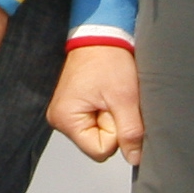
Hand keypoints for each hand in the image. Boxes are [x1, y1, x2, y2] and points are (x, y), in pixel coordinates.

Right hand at [48, 45, 144, 164]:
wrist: (100, 34)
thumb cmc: (109, 60)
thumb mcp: (125, 98)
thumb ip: (130, 132)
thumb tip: (134, 158)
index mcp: (65, 120)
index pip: (100, 151)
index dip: (115, 133)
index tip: (113, 107)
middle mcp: (59, 120)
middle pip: (97, 143)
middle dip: (112, 124)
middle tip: (112, 98)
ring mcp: (65, 113)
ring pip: (97, 133)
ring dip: (109, 117)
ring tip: (108, 94)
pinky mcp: (72, 106)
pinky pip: (94, 122)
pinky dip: (105, 111)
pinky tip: (105, 94)